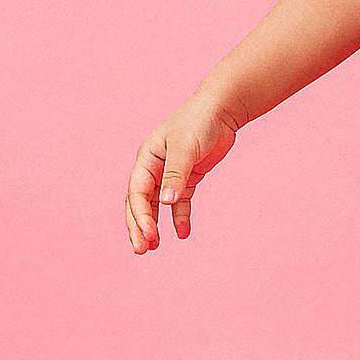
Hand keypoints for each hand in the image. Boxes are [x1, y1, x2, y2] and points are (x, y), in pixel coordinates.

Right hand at [126, 93, 242, 252]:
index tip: (149, 234)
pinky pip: (180, 202)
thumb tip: (166, 202)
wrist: (221, 109)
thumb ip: (175, 174)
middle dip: (139, 226)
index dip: (141, 215)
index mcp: (146, 158)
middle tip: (142, 249)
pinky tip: (183, 233)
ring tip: (154, 247)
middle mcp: (154, 167)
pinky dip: (180, 217)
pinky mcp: (188, 177)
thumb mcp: (185, 147)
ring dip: (154, 225)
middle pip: (141, 202)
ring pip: (157, 205)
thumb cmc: (199, 121)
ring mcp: (170, 173)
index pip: (137, 192)